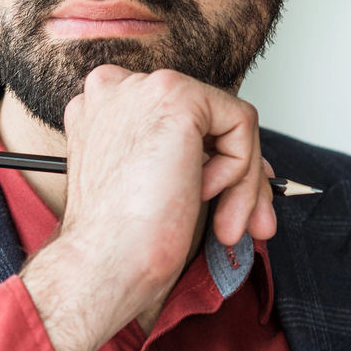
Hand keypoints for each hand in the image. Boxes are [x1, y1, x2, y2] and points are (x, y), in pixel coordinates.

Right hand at [18, 65, 275, 350]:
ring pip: (228, 122)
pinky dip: (240, 170)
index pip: (180, 123)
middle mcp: (116, 89)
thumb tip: (249, 163)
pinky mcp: (176, 96)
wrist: (105, 261)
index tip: (230, 201)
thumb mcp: (156, 187)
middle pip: (207, 120)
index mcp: (102, 110)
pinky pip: (240, 123)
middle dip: (239, 175)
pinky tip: (204, 195)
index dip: (214, 161)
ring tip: (228, 226)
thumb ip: (189, 160)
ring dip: (243, 182)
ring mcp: (142, 88)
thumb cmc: (118, 242)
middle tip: (247, 222)